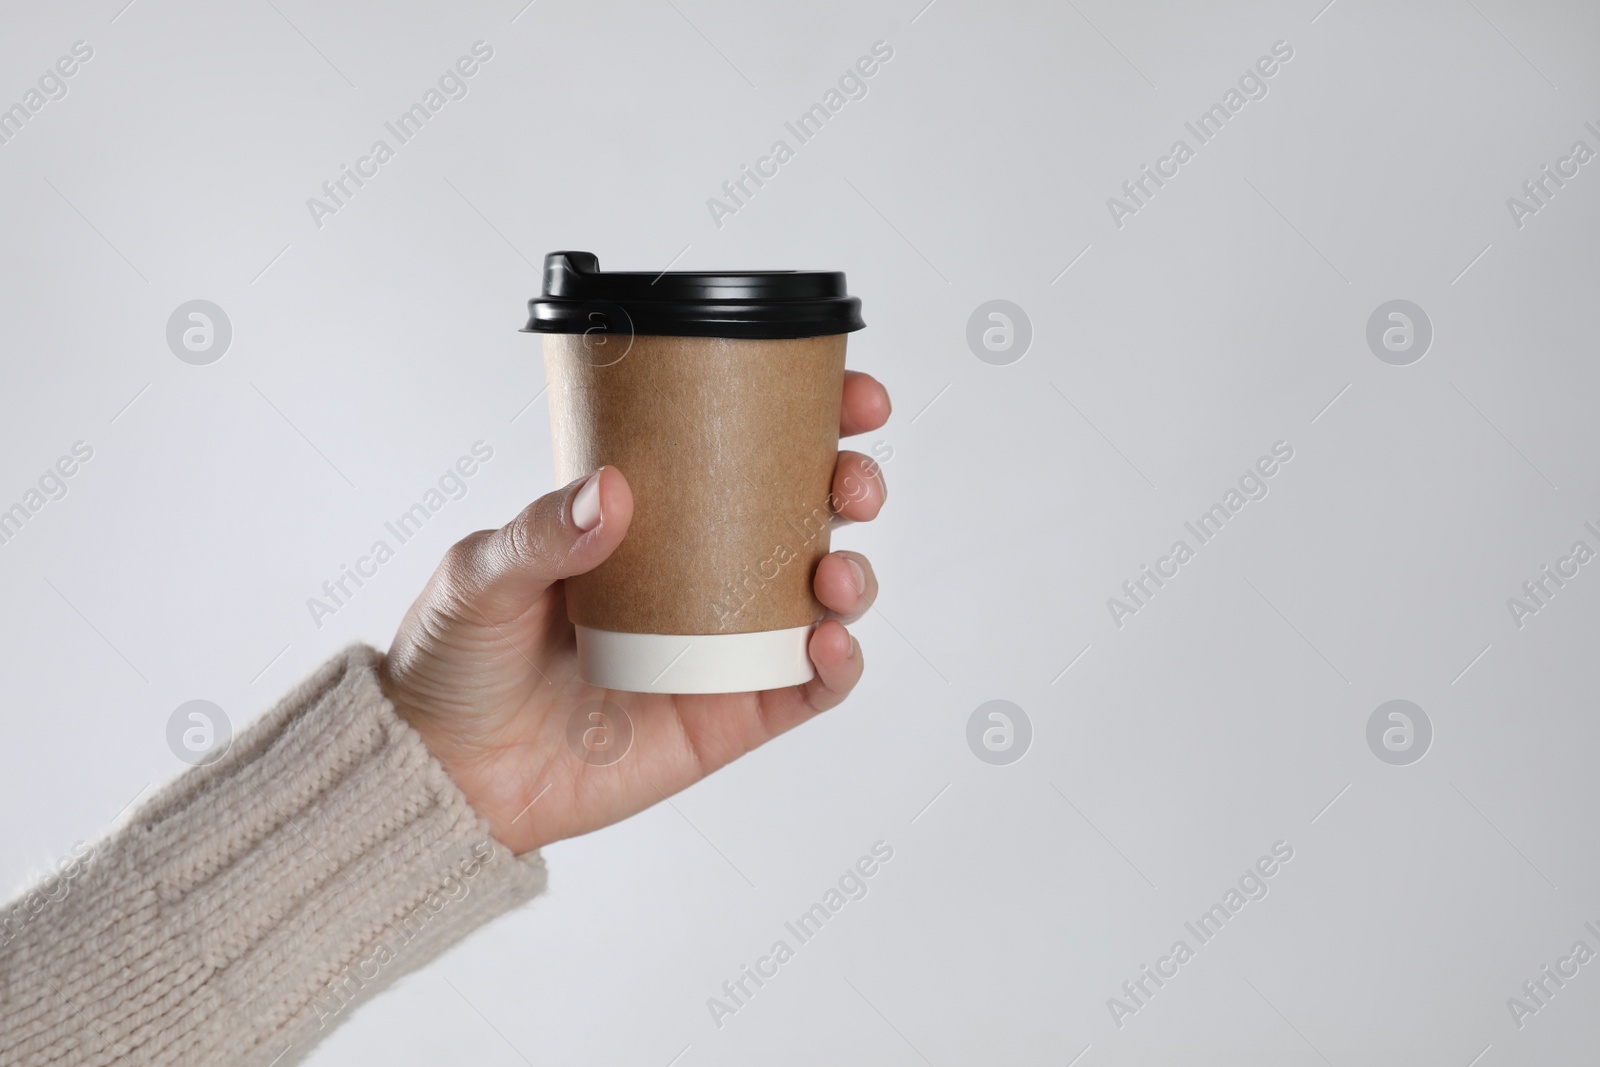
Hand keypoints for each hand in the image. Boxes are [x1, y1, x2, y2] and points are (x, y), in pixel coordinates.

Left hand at [380, 372, 889, 853]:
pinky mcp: (728, 717)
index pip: (741, 452)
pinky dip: (837, 665)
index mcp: (649, 522)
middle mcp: (699, 576)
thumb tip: (612, 489)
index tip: (848, 395)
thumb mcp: (479, 576)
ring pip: (821, 600)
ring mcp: (720, 647)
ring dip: (851, 577)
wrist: (443, 775)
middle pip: (804, 516)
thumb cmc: (453, 660)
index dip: (811, 418)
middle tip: (850, 483)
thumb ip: (541, 535)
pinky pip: (806, 689)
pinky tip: (828, 644)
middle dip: (849, 487)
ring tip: (833, 574)